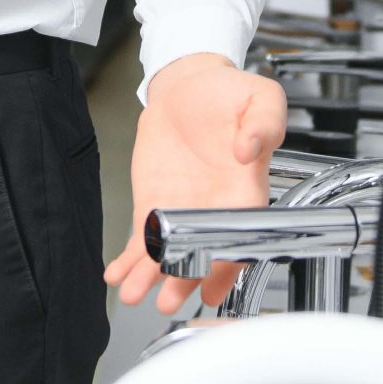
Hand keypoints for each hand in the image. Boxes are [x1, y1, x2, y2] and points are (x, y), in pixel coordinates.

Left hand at [105, 53, 287, 315]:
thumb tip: (251, 149)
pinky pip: (144, 237)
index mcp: (246, 187)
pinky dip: (130, 258)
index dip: (228, 262)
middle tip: (169, 298)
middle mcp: (215, 205)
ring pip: (170, 252)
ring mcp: (184, 208)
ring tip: (134, 293)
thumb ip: (265, 121)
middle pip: (202, 253)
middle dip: (185, 278)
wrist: (188, 85)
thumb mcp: (260, 96)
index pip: (240, 233)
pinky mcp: (156, 202)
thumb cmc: (228, 92)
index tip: (215, 281)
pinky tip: (117, 273)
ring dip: (153, 276)